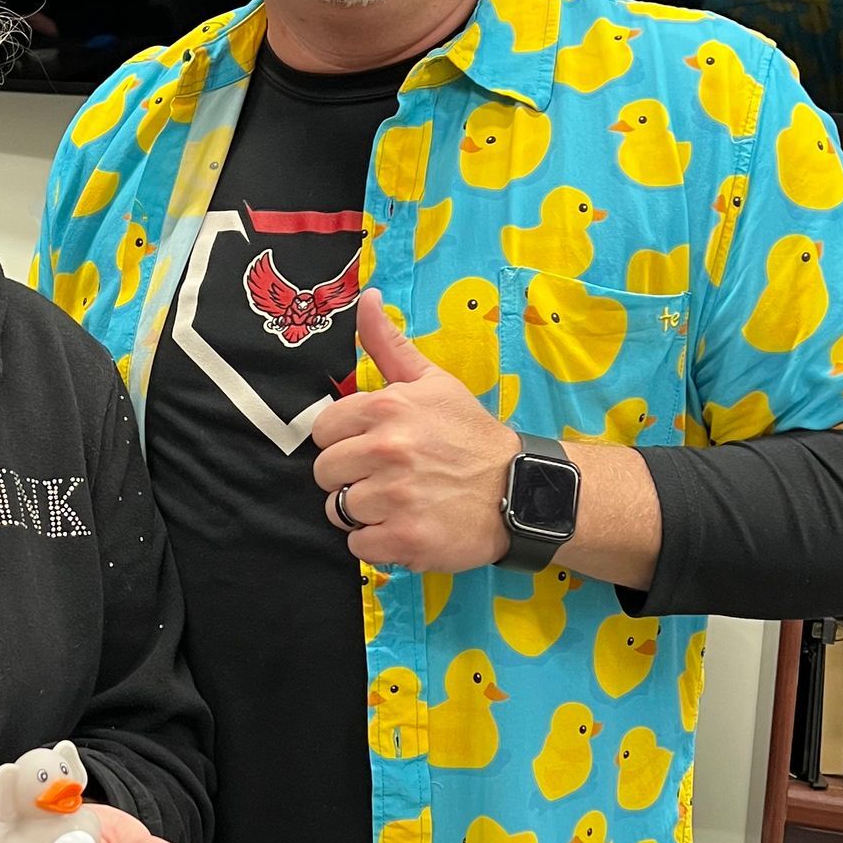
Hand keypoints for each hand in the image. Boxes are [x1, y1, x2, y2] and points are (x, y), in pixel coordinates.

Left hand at [309, 291, 519, 572]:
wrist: (520, 491)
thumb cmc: (469, 435)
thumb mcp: (433, 381)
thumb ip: (390, 344)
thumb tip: (366, 297)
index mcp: (386, 409)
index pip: (323, 431)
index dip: (344, 441)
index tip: (372, 446)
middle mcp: (387, 450)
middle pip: (325, 473)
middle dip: (351, 478)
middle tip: (387, 478)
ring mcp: (396, 497)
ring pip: (339, 510)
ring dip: (364, 512)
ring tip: (399, 502)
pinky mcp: (405, 538)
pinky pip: (358, 545)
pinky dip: (378, 543)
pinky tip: (406, 526)